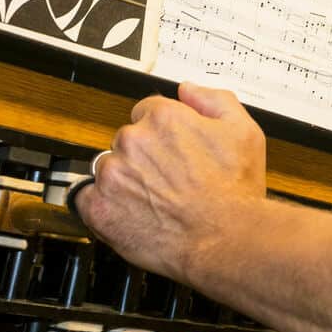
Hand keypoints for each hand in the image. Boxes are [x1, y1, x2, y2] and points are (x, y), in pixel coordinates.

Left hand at [75, 82, 266, 282]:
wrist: (226, 240)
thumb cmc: (235, 193)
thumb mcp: (244, 132)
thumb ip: (214, 100)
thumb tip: (188, 91)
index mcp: (163, 118)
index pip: (147, 112)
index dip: (162, 133)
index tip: (170, 150)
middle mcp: (133, 140)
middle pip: (126, 140)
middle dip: (143, 157)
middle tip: (167, 179)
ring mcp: (113, 174)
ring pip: (108, 168)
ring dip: (124, 181)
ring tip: (153, 200)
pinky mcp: (99, 207)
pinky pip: (87, 199)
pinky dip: (103, 206)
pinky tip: (130, 213)